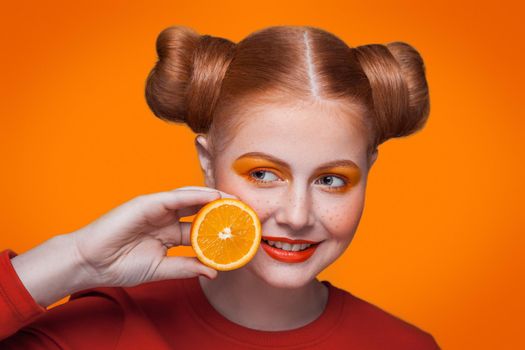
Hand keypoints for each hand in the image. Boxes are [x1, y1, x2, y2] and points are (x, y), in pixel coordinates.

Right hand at [70, 186, 237, 286]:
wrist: (90, 263)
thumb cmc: (120, 265)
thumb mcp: (161, 268)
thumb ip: (186, 267)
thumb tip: (214, 271)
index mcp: (170, 233)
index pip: (201, 228)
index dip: (221, 229)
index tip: (242, 232)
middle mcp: (167, 218)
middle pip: (201, 210)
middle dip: (223, 210)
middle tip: (246, 212)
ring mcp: (158, 209)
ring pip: (192, 199)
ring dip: (215, 199)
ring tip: (236, 201)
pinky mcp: (148, 202)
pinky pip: (176, 197)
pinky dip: (195, 195)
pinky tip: (213, 197)